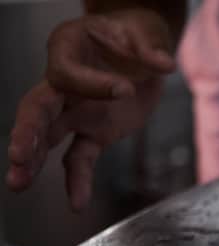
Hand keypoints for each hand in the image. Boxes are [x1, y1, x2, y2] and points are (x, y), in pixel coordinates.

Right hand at [6, 9, 175, 210]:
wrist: (142, 51)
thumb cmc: (135, 34)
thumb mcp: (145, 33)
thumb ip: (151, 48)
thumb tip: (163, 63)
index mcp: (67, 50)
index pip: (67, 72)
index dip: (93, 84)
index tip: (124, 90)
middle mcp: (62, 83)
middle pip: (37, 108)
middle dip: (27, 131)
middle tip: (19, 155)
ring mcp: (75, 111)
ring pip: (47, 137)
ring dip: (33, 161)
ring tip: (18, 183)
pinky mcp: (93, 132)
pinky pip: (79, 158)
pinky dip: (78, 180)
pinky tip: (76, 202)